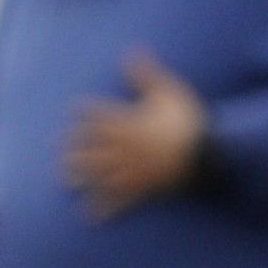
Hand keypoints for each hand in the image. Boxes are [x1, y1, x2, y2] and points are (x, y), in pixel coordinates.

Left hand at [64, 50, 206, 218]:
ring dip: (82, 177)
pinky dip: (104, 209)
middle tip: (60, 151)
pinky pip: (120, 201)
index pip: (96, 115)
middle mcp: (125, 147)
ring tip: (67, 180)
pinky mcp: (143, 188)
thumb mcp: (170, 92)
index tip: (74, 111)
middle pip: (90, 148)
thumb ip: (147, 74)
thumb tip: (131, 51)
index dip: (83, 112)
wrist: (207, 154)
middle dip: (74, 149)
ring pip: (99, 174)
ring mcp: (132, 170)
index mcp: (129, 122)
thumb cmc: (189, 120)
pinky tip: (90, 216)